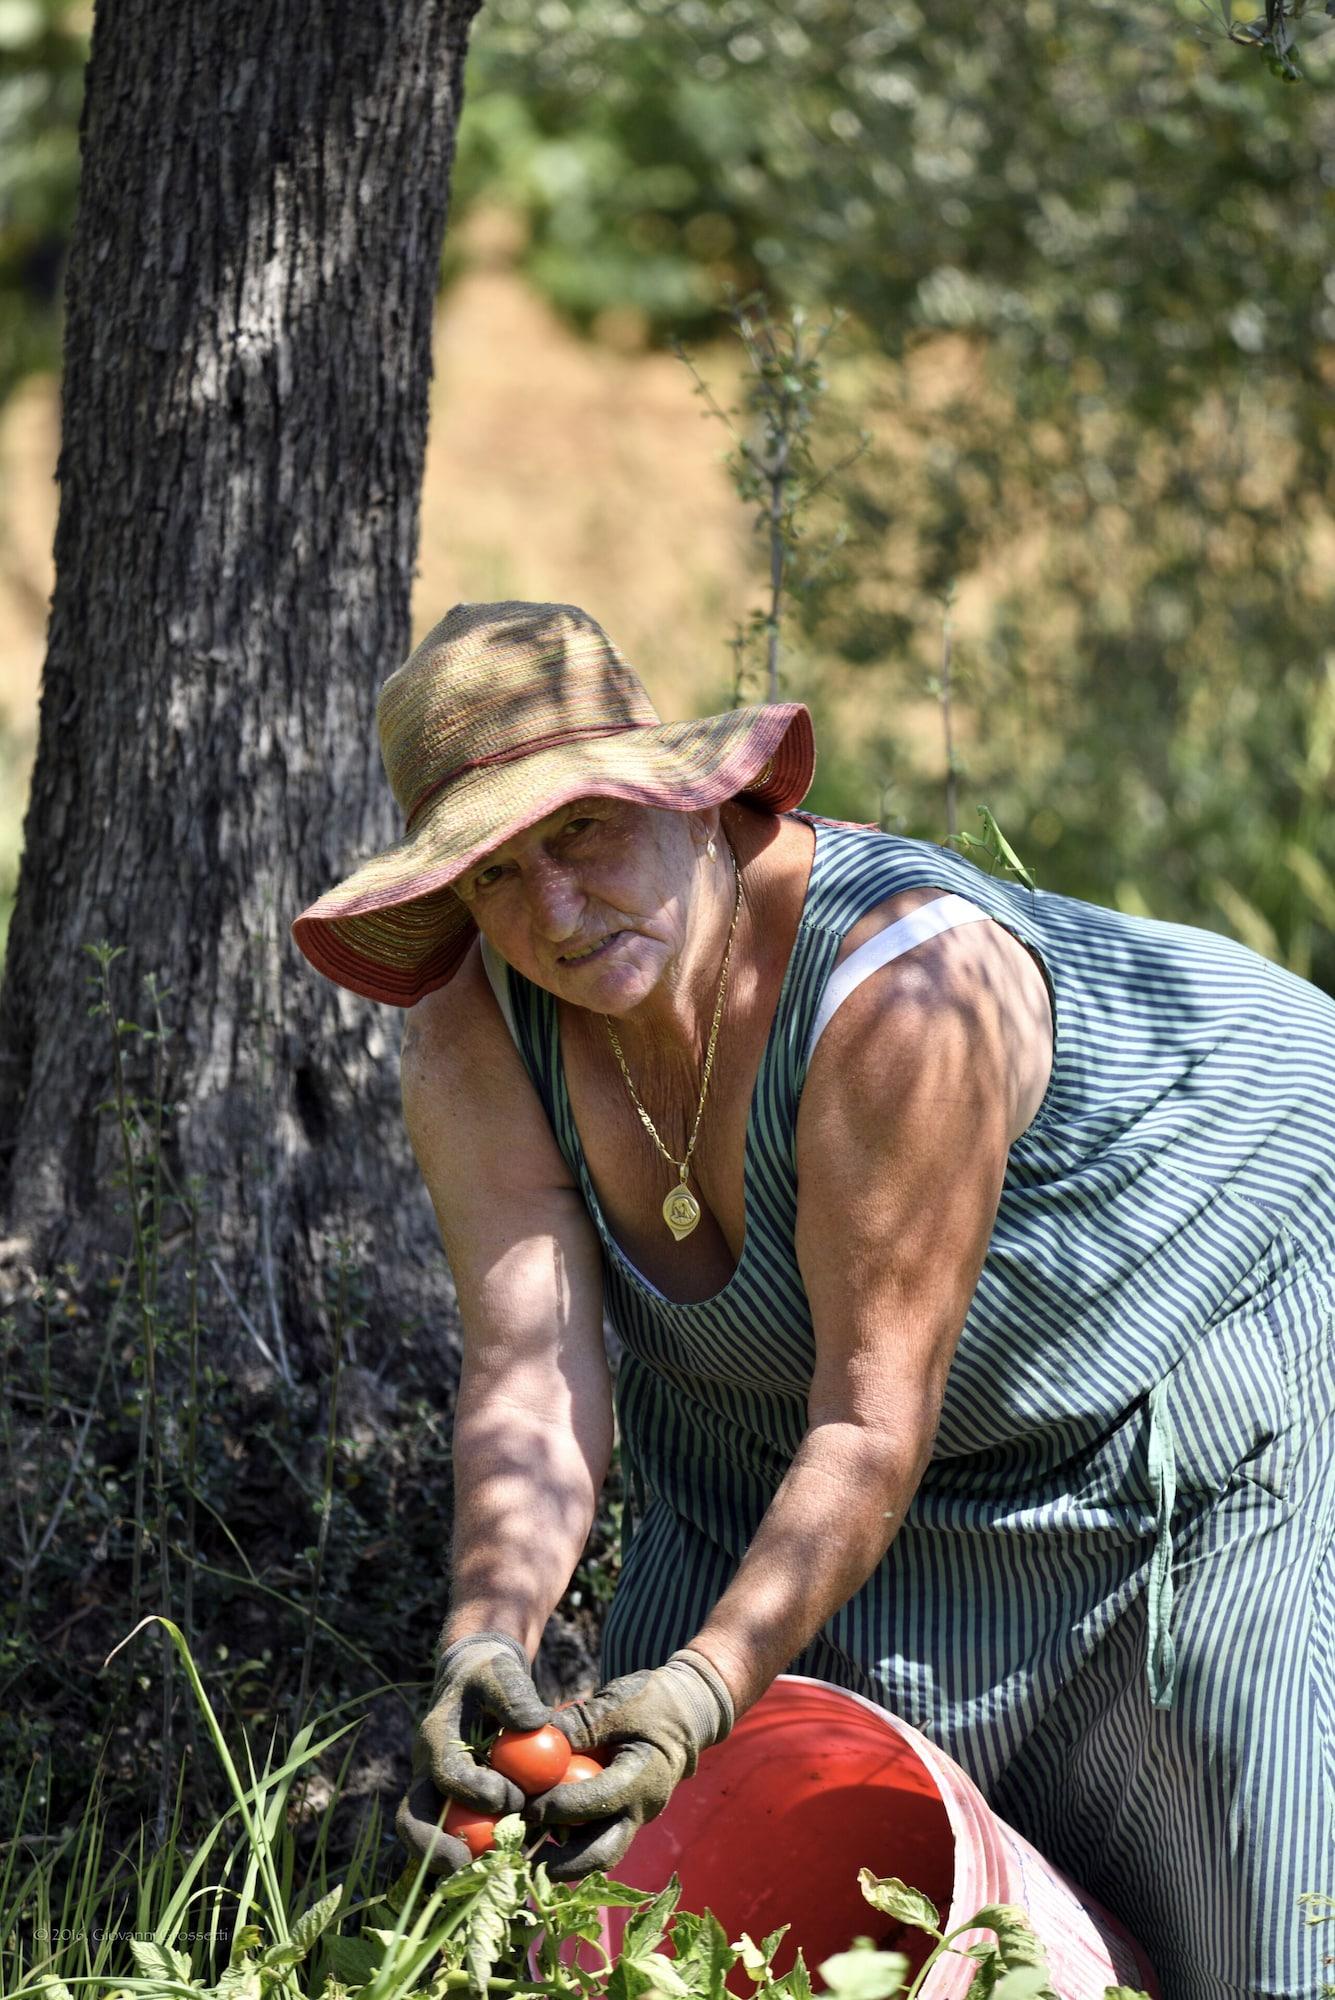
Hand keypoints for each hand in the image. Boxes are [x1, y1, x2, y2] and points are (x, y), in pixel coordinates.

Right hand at [396, 1630, 551, 1872]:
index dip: (479, 1792)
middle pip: (413, 1820)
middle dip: (437, 1850)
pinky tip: (500, 1868)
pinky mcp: (444, 1807)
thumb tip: (536, 1723)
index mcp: (436, 1737)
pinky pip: (445, 1842)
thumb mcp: (501, 1672)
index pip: (447, 1775)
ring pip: (424, 1840)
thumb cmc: (490, 1676)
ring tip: (490, 1876)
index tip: (516, 1799)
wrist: (473, 1680)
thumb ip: (514, 1694)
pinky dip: (466, 1859)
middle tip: (474, 1868)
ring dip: (450, 1862)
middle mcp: (425, 1770)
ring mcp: (431, 1792)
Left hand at [531, 1649, 733, 1880]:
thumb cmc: (652, 1702)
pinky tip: (544, 1834)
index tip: (524, 1804)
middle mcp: (642, 1809)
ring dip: (566, 1860)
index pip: (595, 1803)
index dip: (557, 1807)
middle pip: (602, 1852)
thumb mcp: (619, 1702)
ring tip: (526, 1851)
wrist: (688, 1714)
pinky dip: (574, 1843)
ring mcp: (637, 1817)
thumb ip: (582, 1723)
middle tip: (523, 1859)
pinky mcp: (628, 1816)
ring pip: (601, 1853)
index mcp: (643, 1779)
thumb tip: (539, 1734)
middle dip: (563, 1863)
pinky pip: (600, 1838)